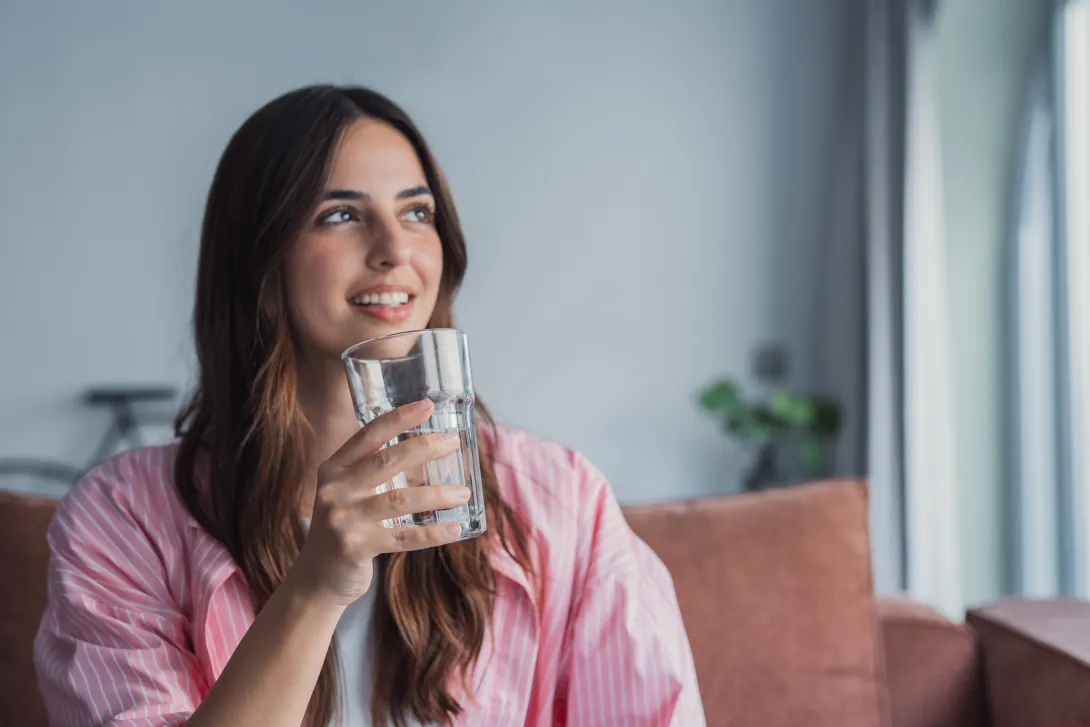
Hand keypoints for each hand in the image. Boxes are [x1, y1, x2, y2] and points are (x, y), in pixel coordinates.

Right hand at [289, 399, 470, 608]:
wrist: (315, 580)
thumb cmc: (343, 529)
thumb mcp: (346, 494)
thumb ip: (372, 472)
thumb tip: (425, 449)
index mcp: (334, 469)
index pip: (369, 435)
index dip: (399, 418)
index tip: (427, 405)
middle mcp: (335, 490)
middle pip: (387, 461)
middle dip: (424, 448)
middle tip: (453, 442)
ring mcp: (343, 519)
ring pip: (400, 499)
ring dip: (437, 495)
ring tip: (463, 492)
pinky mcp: (356, 547)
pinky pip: (403, 537)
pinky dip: (432, 533)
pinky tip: (455, 529)